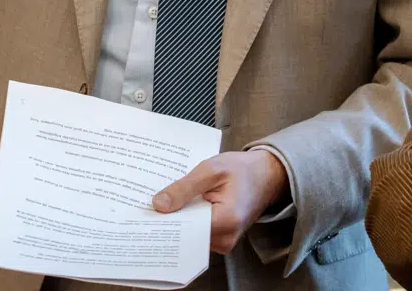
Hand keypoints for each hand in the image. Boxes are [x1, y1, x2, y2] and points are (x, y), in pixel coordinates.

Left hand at [152, 150, 289, 253]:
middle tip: (148, 205)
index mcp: (225, 220)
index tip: (144, 213)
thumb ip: (184, 188)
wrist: (266, 175)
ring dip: (178, 220)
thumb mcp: (211, 169)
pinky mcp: (222, 239)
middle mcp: (226, 238)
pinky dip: (187, 220)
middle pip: (186, 235)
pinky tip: (180, 207)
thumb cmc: (242, 169)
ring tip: (164, 202)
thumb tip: (158, 204)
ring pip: (190, 235)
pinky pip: (197, 233)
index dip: (164, 220)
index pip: (185, 229)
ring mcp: (225, 242)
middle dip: (168, 220)